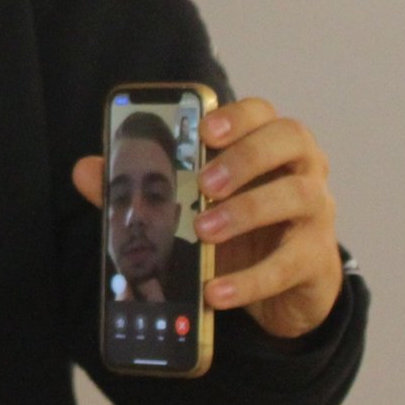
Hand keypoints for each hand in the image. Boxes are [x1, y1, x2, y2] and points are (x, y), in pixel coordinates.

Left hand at [73, 97, 342, 339]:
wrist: (283, 289)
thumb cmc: (236, 231)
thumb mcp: (191, 207)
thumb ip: (143, 186)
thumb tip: (86, 170)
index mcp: (268, 145)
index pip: (262, 112)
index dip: (237, 116)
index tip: (205, 131)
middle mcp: (302, 169)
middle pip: (290, 140)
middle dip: (245, 158)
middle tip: (204, 184)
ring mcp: (317, 212)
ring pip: (298, 195)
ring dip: (247, 212)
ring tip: (204, 232)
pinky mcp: (318, 259)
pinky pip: (291, 263)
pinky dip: (250, 279)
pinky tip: (216, 291)